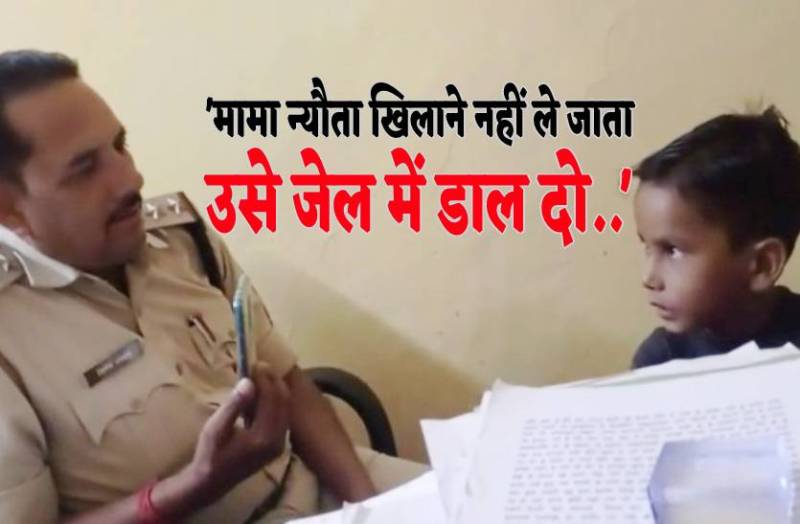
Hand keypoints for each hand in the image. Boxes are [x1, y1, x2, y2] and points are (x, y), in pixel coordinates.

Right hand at [185, 362, 290, 503]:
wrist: (211, 482)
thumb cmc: (210, 454)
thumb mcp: (217, 427)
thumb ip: (235, 405)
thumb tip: (248, 381)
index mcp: (264, 437)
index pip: (272, 399)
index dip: (265, 379)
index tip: (255, 364)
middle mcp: (278, 440)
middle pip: (283, 401)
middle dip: (273, 381)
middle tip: (259, 366)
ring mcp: (280, 443)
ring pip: (285, 408)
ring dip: (274, 390)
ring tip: (259, 376)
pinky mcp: (277, 444)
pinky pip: (281, 416)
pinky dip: (274, 401)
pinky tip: (260, 394)